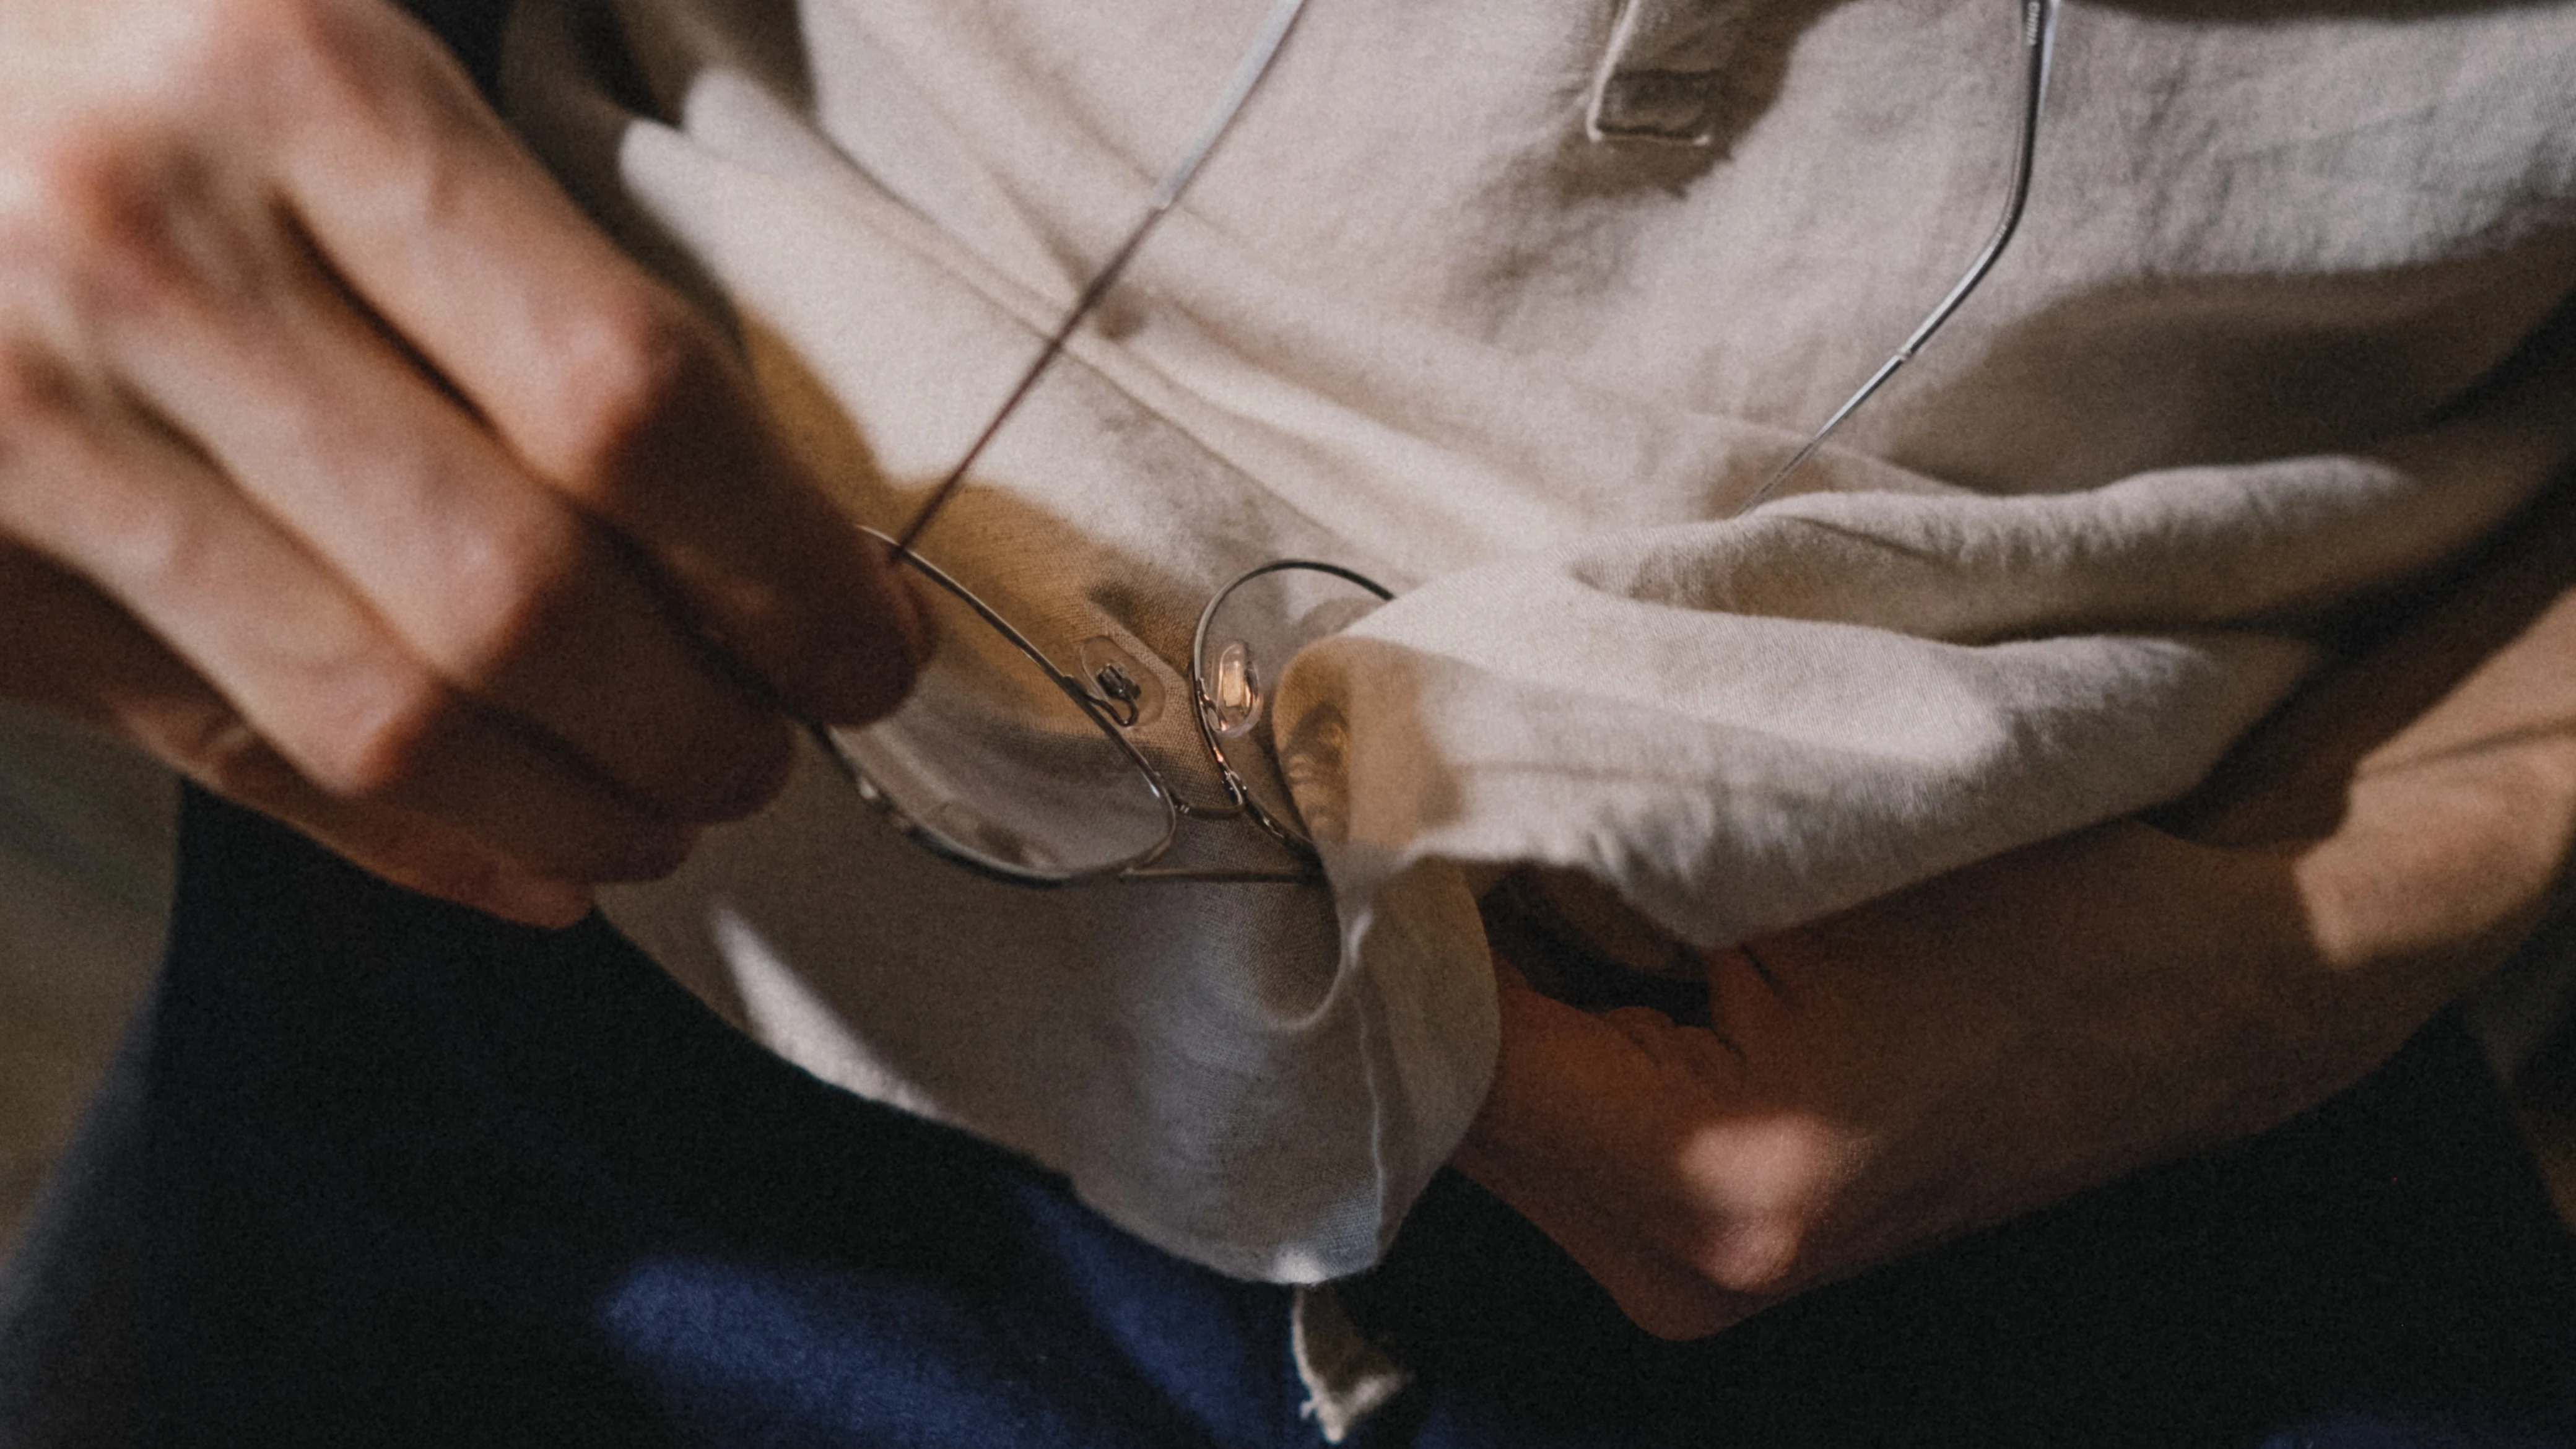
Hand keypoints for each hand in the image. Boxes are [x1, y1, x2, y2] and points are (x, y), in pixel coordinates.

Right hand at [0, 0, 924, 923]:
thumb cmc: (139, 46)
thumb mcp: (326, 30)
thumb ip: (518, 216)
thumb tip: (759, 488)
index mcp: (298, 80)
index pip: (624, 398)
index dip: (786, 566)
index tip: (870, 643)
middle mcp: (152, 257)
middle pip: (517, 594)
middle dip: (699, 720)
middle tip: (782, 747)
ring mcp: (37, 427)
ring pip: (384, 715)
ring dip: (581, 806)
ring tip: (682, 811)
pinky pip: (235, 756)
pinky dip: (419, 842)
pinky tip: (542, 862)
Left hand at [1458, 826, 2334, 1340]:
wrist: (2193, 992)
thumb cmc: (2035, 903)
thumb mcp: (1802, 855)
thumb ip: (1598, 858)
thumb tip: (1414, 823)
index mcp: (1718, 1180)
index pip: (1461, 1055)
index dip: (1398, 926)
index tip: (1363, 812)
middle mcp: (1690, 1271)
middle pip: (1459, 1111)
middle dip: (1419, 971)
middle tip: (1401, 828)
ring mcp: (1701, 1282)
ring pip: (1497, 1132)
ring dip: (1474, 1008)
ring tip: (1488, 871)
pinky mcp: (1712, 1256)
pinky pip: (1560, 1143)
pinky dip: (1538, 1048)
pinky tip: (1560, 946)